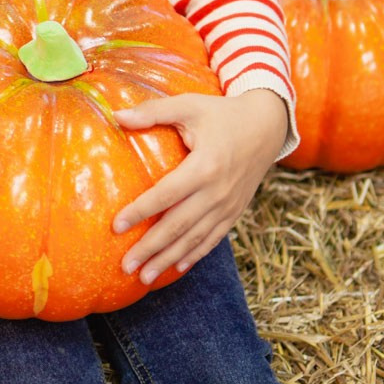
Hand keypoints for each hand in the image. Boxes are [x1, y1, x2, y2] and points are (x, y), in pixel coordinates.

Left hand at [111, 90, 288, 285]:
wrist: (267, 126)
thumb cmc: (222, 114)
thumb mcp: (189, 106)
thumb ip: (153, 111)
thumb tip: (117, 115)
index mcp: (205, 166)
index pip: (167, 194)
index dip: (141, 211)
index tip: (116, 226)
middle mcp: (218, 191)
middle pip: (179, 225)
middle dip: (151, 248)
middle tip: (126, 266)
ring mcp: (228, 205)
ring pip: (195, 239)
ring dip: (168, 259)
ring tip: (144, 278)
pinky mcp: (235, 211)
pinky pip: (213, 239)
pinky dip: (194, 255)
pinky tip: (175, 269)